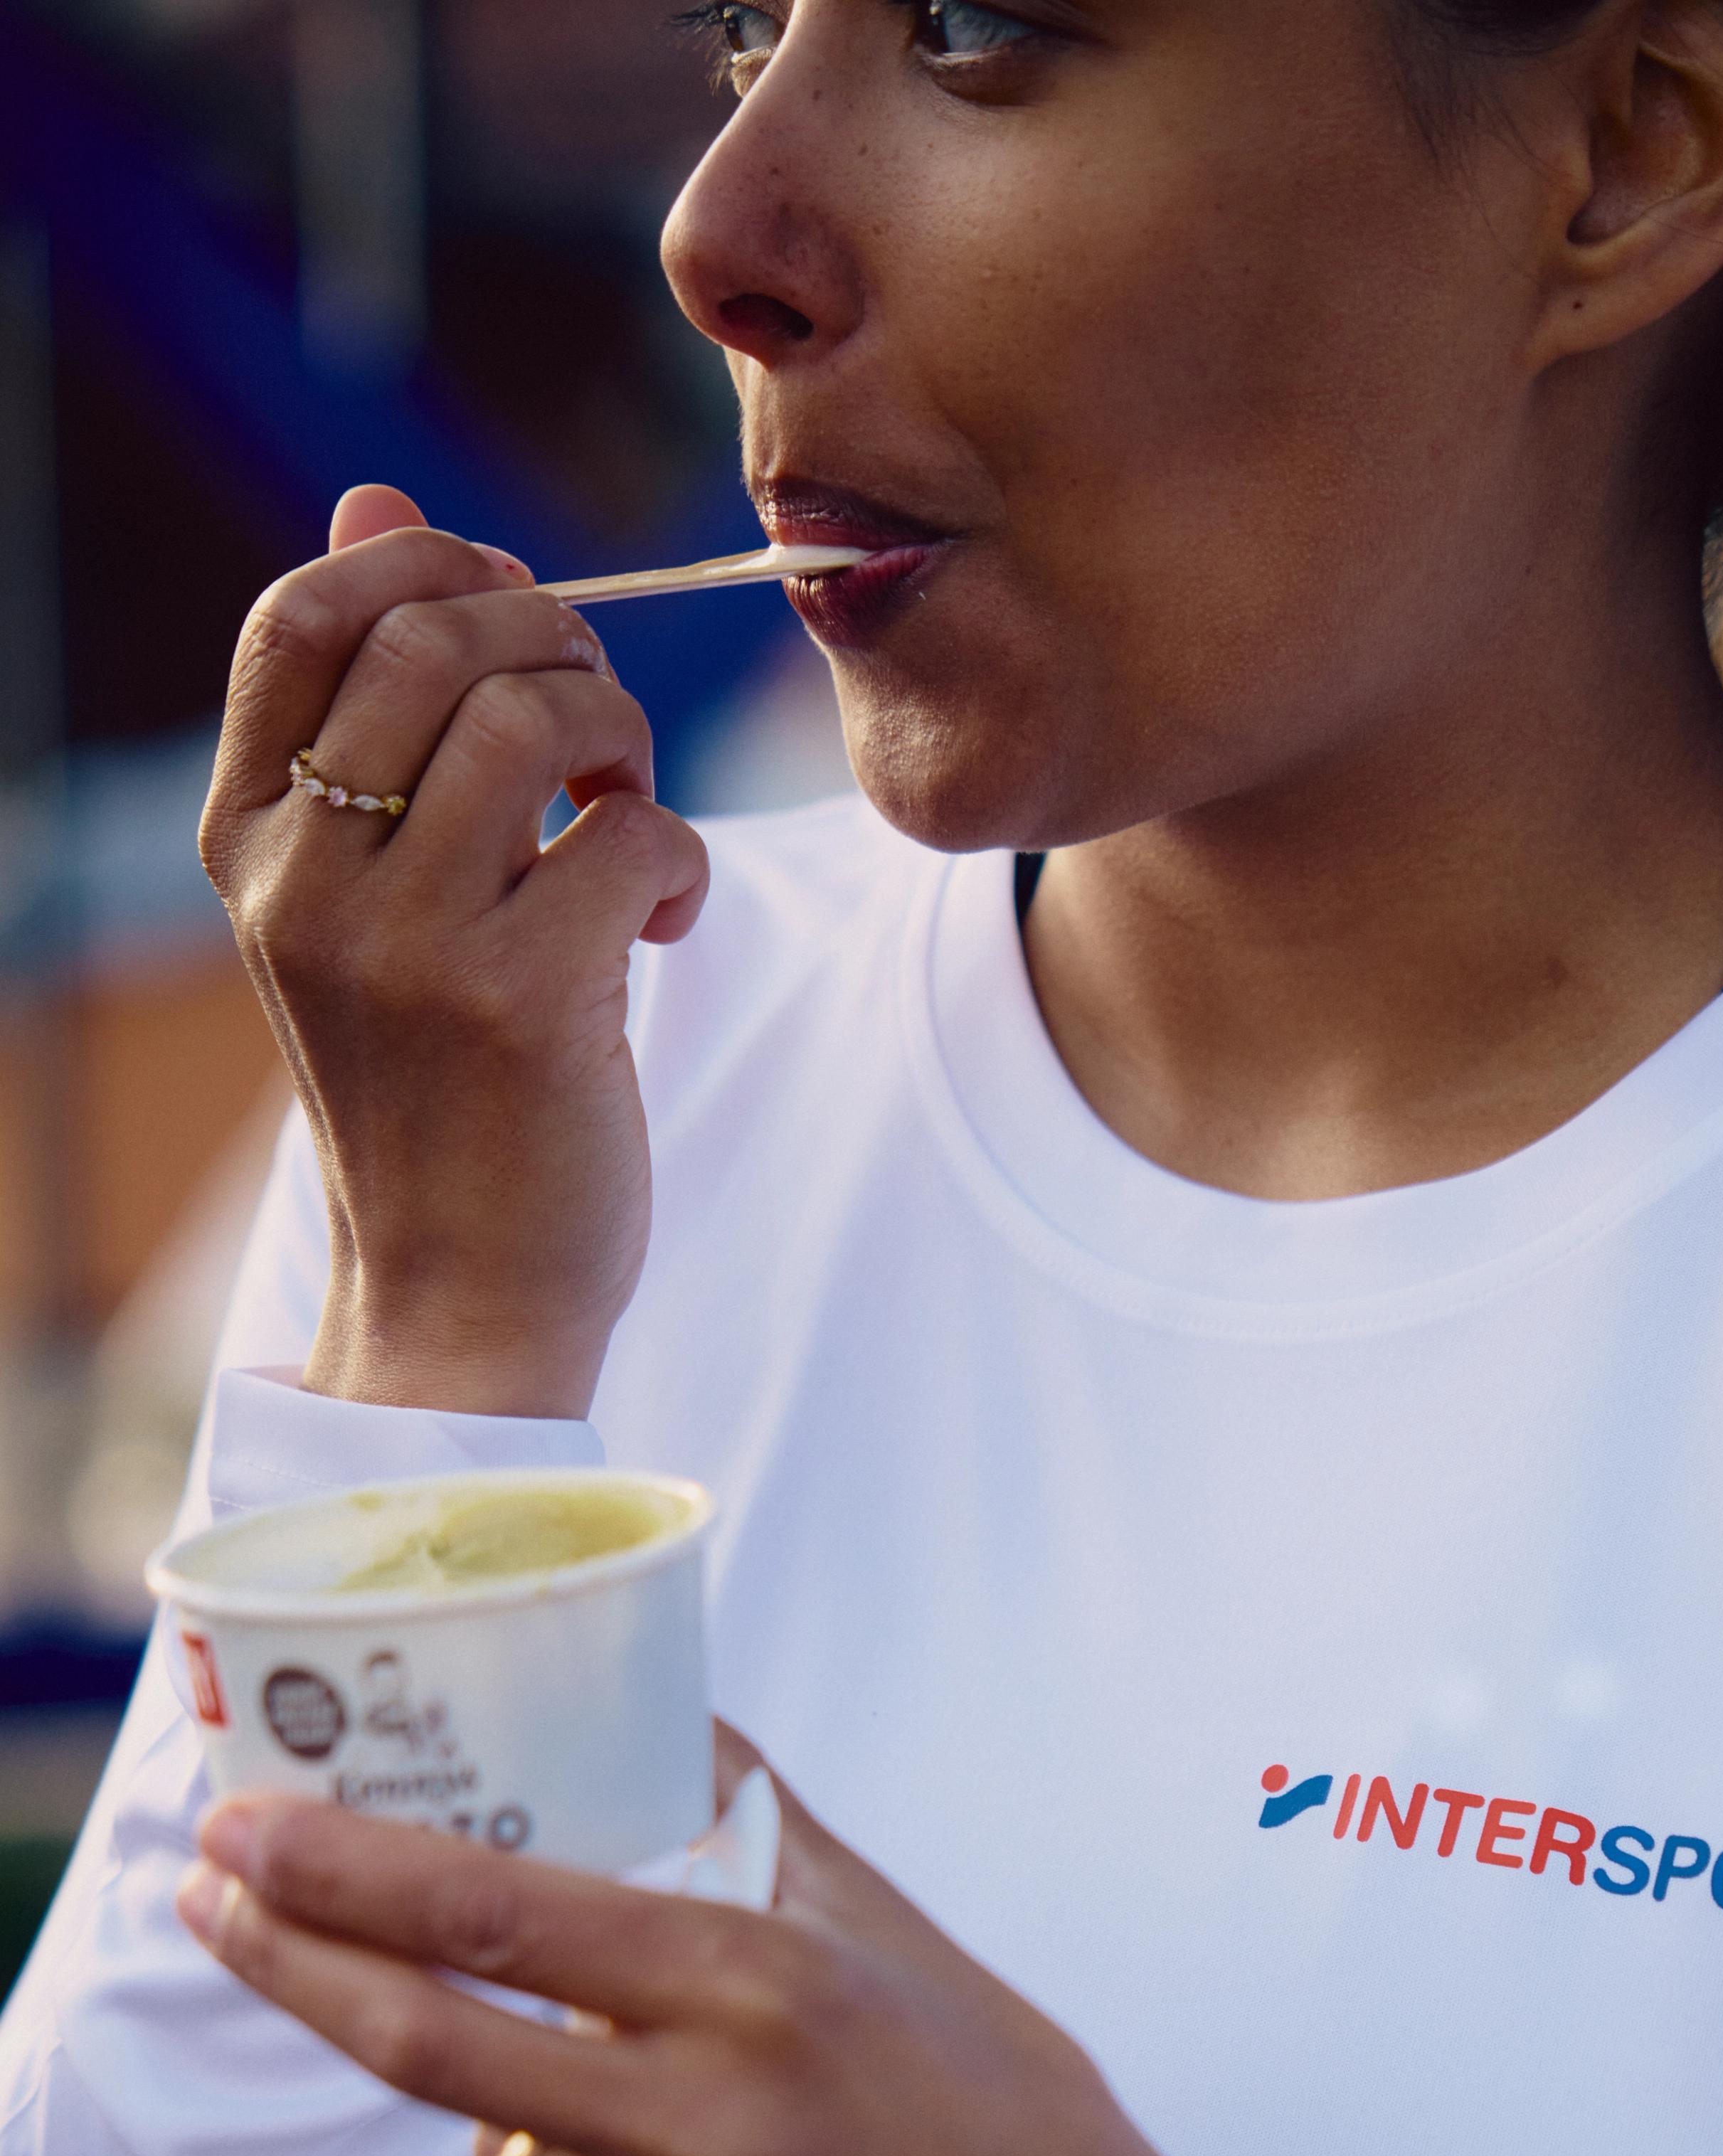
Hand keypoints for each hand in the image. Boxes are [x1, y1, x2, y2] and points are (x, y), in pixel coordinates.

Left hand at [174, 1738, 1428, 2155]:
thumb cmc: (1017, 2132)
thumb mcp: (908, 1950)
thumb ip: (769, 1836)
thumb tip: (665, 1711)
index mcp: (767, 1993)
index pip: (503, 1914)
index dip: (346, 1869)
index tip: (244, 1829)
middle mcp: (716, 2123)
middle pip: (429, 2042)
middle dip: (296, 1963)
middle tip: (216, 1904)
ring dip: (527, 2138)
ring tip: (671, 2153)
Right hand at [200, 484, 710, 1420]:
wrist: (458, 1287)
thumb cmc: (435, 1082)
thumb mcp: (370, 890)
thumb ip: (372, 707)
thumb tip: (382, 503)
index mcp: (250, 842)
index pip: (300, 617)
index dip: (427, 569)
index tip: (513, 615)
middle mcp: (306, 881)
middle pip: (436, 644)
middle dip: (555, 651)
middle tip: (600, 733)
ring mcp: (406, 942)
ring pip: (536, 720)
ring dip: (621, 739)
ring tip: (625, 814)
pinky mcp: (521, 1001)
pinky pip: (632, 834)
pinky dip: (674, 857)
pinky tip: (660, 918)